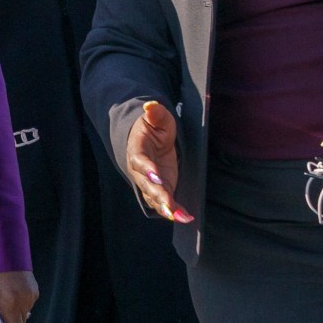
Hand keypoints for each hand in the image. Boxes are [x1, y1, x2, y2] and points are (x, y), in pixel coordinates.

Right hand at [122, 100, 193, 222]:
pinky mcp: (159, 188)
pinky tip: (185, 217)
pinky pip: (163, 202)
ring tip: (178, 216)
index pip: (140, 161)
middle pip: (146, 184)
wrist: (149, 139)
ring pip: (153, 197)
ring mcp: (148, 182)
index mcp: (137, 150)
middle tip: (168, 205)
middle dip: (157, 195)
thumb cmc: (153, 127)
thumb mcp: (158, 118)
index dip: (147, 169)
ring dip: (165, 208)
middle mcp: (140, 170)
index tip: (156, 176)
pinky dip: (173, 211)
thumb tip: (151, 106)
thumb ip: (156, 113)